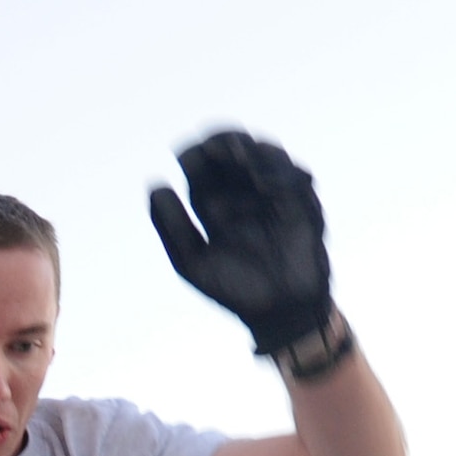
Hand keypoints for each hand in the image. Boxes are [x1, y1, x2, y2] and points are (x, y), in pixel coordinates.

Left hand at [149, 130, 331, 353]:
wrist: (278, 312)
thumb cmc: (234, 290)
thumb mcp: (192, 263)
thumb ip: (172, 228)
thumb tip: (155, 186)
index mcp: (213, 203)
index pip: (200, 166)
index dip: (193, 154)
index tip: (185, 156)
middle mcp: (242, 193)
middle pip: (231, 150)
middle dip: (223, 142)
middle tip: (214, 147)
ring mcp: (272, 194)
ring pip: (263, 154)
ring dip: (250, 150)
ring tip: (237, 155)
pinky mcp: (300, 201)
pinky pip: (293, 176)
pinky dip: (279, 173)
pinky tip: (262, 181)